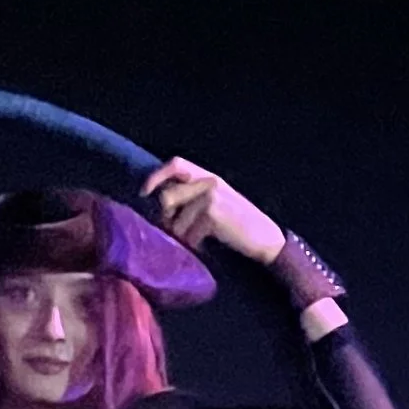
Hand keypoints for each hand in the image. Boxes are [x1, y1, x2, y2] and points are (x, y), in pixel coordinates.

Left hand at [143, 157, 285, 265]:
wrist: (265, 238)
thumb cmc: (238, 225)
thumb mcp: (216, 202)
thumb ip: (192, 196)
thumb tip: (161, 203)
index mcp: (208, 176)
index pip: (176, 164)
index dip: (156, 176)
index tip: (144, 192)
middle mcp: (208, 181)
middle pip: (167, 198)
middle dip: (167, 220)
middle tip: (180, 232)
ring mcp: (210, 196)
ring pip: (175, 222)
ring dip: (183, 237)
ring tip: (199, 239)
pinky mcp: (211, 214)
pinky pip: (188, 235)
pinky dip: (194, 245)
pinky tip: (207, 244)